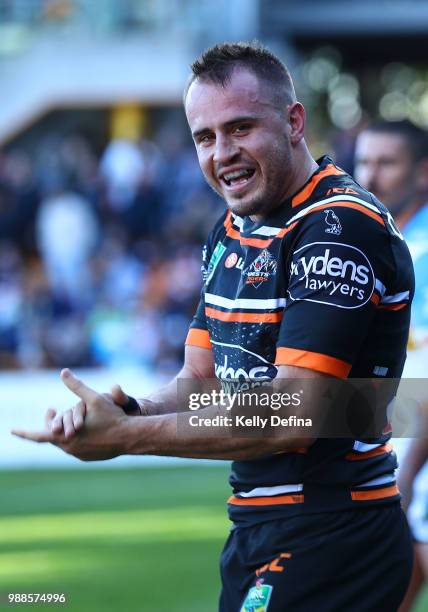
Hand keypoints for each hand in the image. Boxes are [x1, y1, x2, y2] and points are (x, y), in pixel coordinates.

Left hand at [11, 369, 132, 460]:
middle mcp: (68, 448)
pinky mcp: (88, 457)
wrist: (129, 437)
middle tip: (52, 410)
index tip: (12, 430)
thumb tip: (63, 372)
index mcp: (64, 436)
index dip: (24, 432)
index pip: (38, 435)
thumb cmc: (111, 417)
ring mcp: (78, 454)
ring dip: (64, 431)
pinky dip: (76, 438)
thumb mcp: (93, 398)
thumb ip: (77, 386)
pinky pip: (77, 447)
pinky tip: (84, 430)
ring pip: (65, 441)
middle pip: (52, 435)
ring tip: (69, 419)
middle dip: (51, 423)